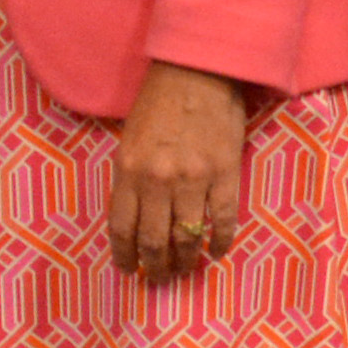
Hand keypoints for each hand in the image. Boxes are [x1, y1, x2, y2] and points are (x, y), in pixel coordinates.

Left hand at [108, 63, 250, 280]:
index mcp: (128, 170)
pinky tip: (216, 252)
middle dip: (154, 267)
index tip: (128, 270)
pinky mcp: (225, 175)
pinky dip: (220, 243)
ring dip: (185, 261)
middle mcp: (157, 181)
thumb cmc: (159, 100)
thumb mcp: (129, 139)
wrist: (197, 69)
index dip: (124, 256)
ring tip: (184, 270)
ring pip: (187, 238)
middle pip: (153, 241)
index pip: (122, 228)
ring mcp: (193, 180)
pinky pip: (222, 222)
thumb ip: (130, 177)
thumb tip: (135, 218)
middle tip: (158, 278)